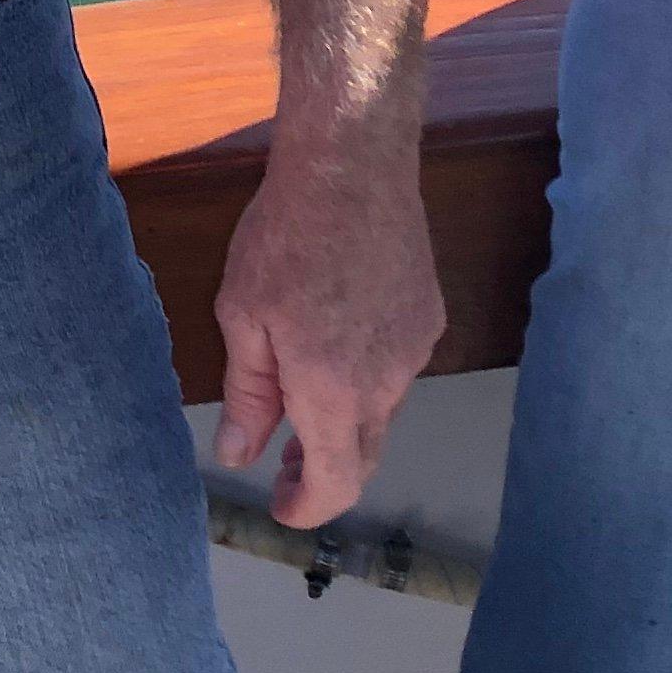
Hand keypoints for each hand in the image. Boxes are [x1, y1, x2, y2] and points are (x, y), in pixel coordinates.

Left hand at [213, 130, 444, 527]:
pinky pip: (397, 367)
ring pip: (381, 409)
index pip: (335, 483)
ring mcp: (415, 349)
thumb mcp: (243, 315)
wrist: (353, 165)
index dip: (308, 506)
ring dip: (345, 415)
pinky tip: (338, 331)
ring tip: (303, 377)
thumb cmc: (286, 234)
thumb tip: (241, 454)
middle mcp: (384, 381)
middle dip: (324, 470)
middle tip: (285, 462)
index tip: (282, 502)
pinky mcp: (430, 318)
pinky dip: (367, 373)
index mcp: (332, 389)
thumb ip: (248, 395)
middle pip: (364, 456)